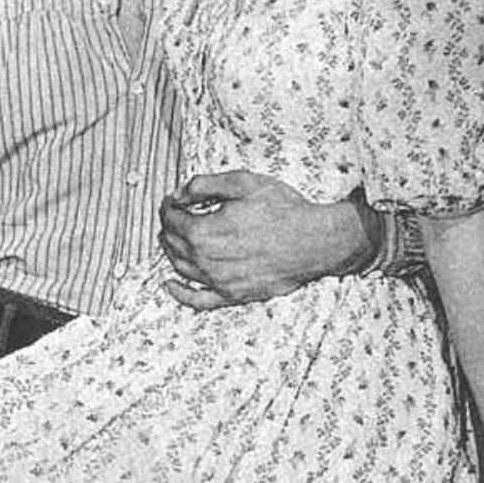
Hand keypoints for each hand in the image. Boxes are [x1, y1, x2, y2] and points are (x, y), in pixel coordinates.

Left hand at [159, 170, 375, 309]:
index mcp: (204, 231)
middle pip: (173, 243)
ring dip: (172, 251)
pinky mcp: (233, 295)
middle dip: (169, 226)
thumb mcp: (243, 182)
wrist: (315, 241)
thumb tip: (179, 194)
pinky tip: (171, 285)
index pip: (172, 219)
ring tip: (174, 238)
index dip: (168, 206)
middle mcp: (206, 260)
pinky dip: (180, 293)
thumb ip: (204, 185)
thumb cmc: (283, 211)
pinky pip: (198, 300)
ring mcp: (219, 281)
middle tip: (174, 215)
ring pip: (181, 268)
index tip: (172, 200)